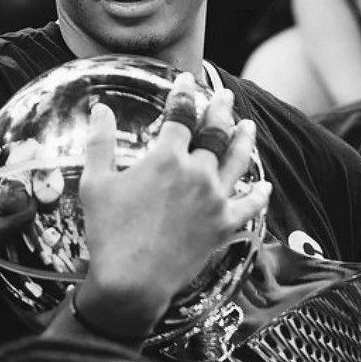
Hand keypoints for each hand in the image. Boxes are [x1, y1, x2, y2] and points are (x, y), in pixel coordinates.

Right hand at [76, 73, 269, 338]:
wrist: (132, 281)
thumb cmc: (108, 233)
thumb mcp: (95, 183)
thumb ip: (100, 143)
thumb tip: (100, 109)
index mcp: (166, 158)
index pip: (180, 114)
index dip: (184, 94)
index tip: (187, 80)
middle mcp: (197, 173)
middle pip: (215, 132)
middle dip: (220, 109)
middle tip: (224, 96)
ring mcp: (215, 200)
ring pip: (238, 161)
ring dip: (243, 140)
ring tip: (248, 125)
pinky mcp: (224, 226)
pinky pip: (249, 206)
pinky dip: (259, 195)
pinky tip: (265, 186)